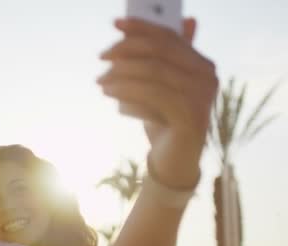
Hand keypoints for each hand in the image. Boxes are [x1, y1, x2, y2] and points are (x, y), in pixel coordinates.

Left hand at [98, 18, 217, 187]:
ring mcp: (202, 97)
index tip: (115, 24)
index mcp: (202, 64)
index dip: (142, 27)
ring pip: (153, 71)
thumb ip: (160, 58)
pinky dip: (127, 91)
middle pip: (160, 51)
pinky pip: (152, 94)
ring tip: (101, 81)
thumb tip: (166, 23)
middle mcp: (207, 77)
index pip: (170, 36)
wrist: (173, 160)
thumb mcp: (158, 86)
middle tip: (102, 57)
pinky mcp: (191, 117)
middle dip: (126, 50)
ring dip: (121, 73)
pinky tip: (110, 94)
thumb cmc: (163, 119)